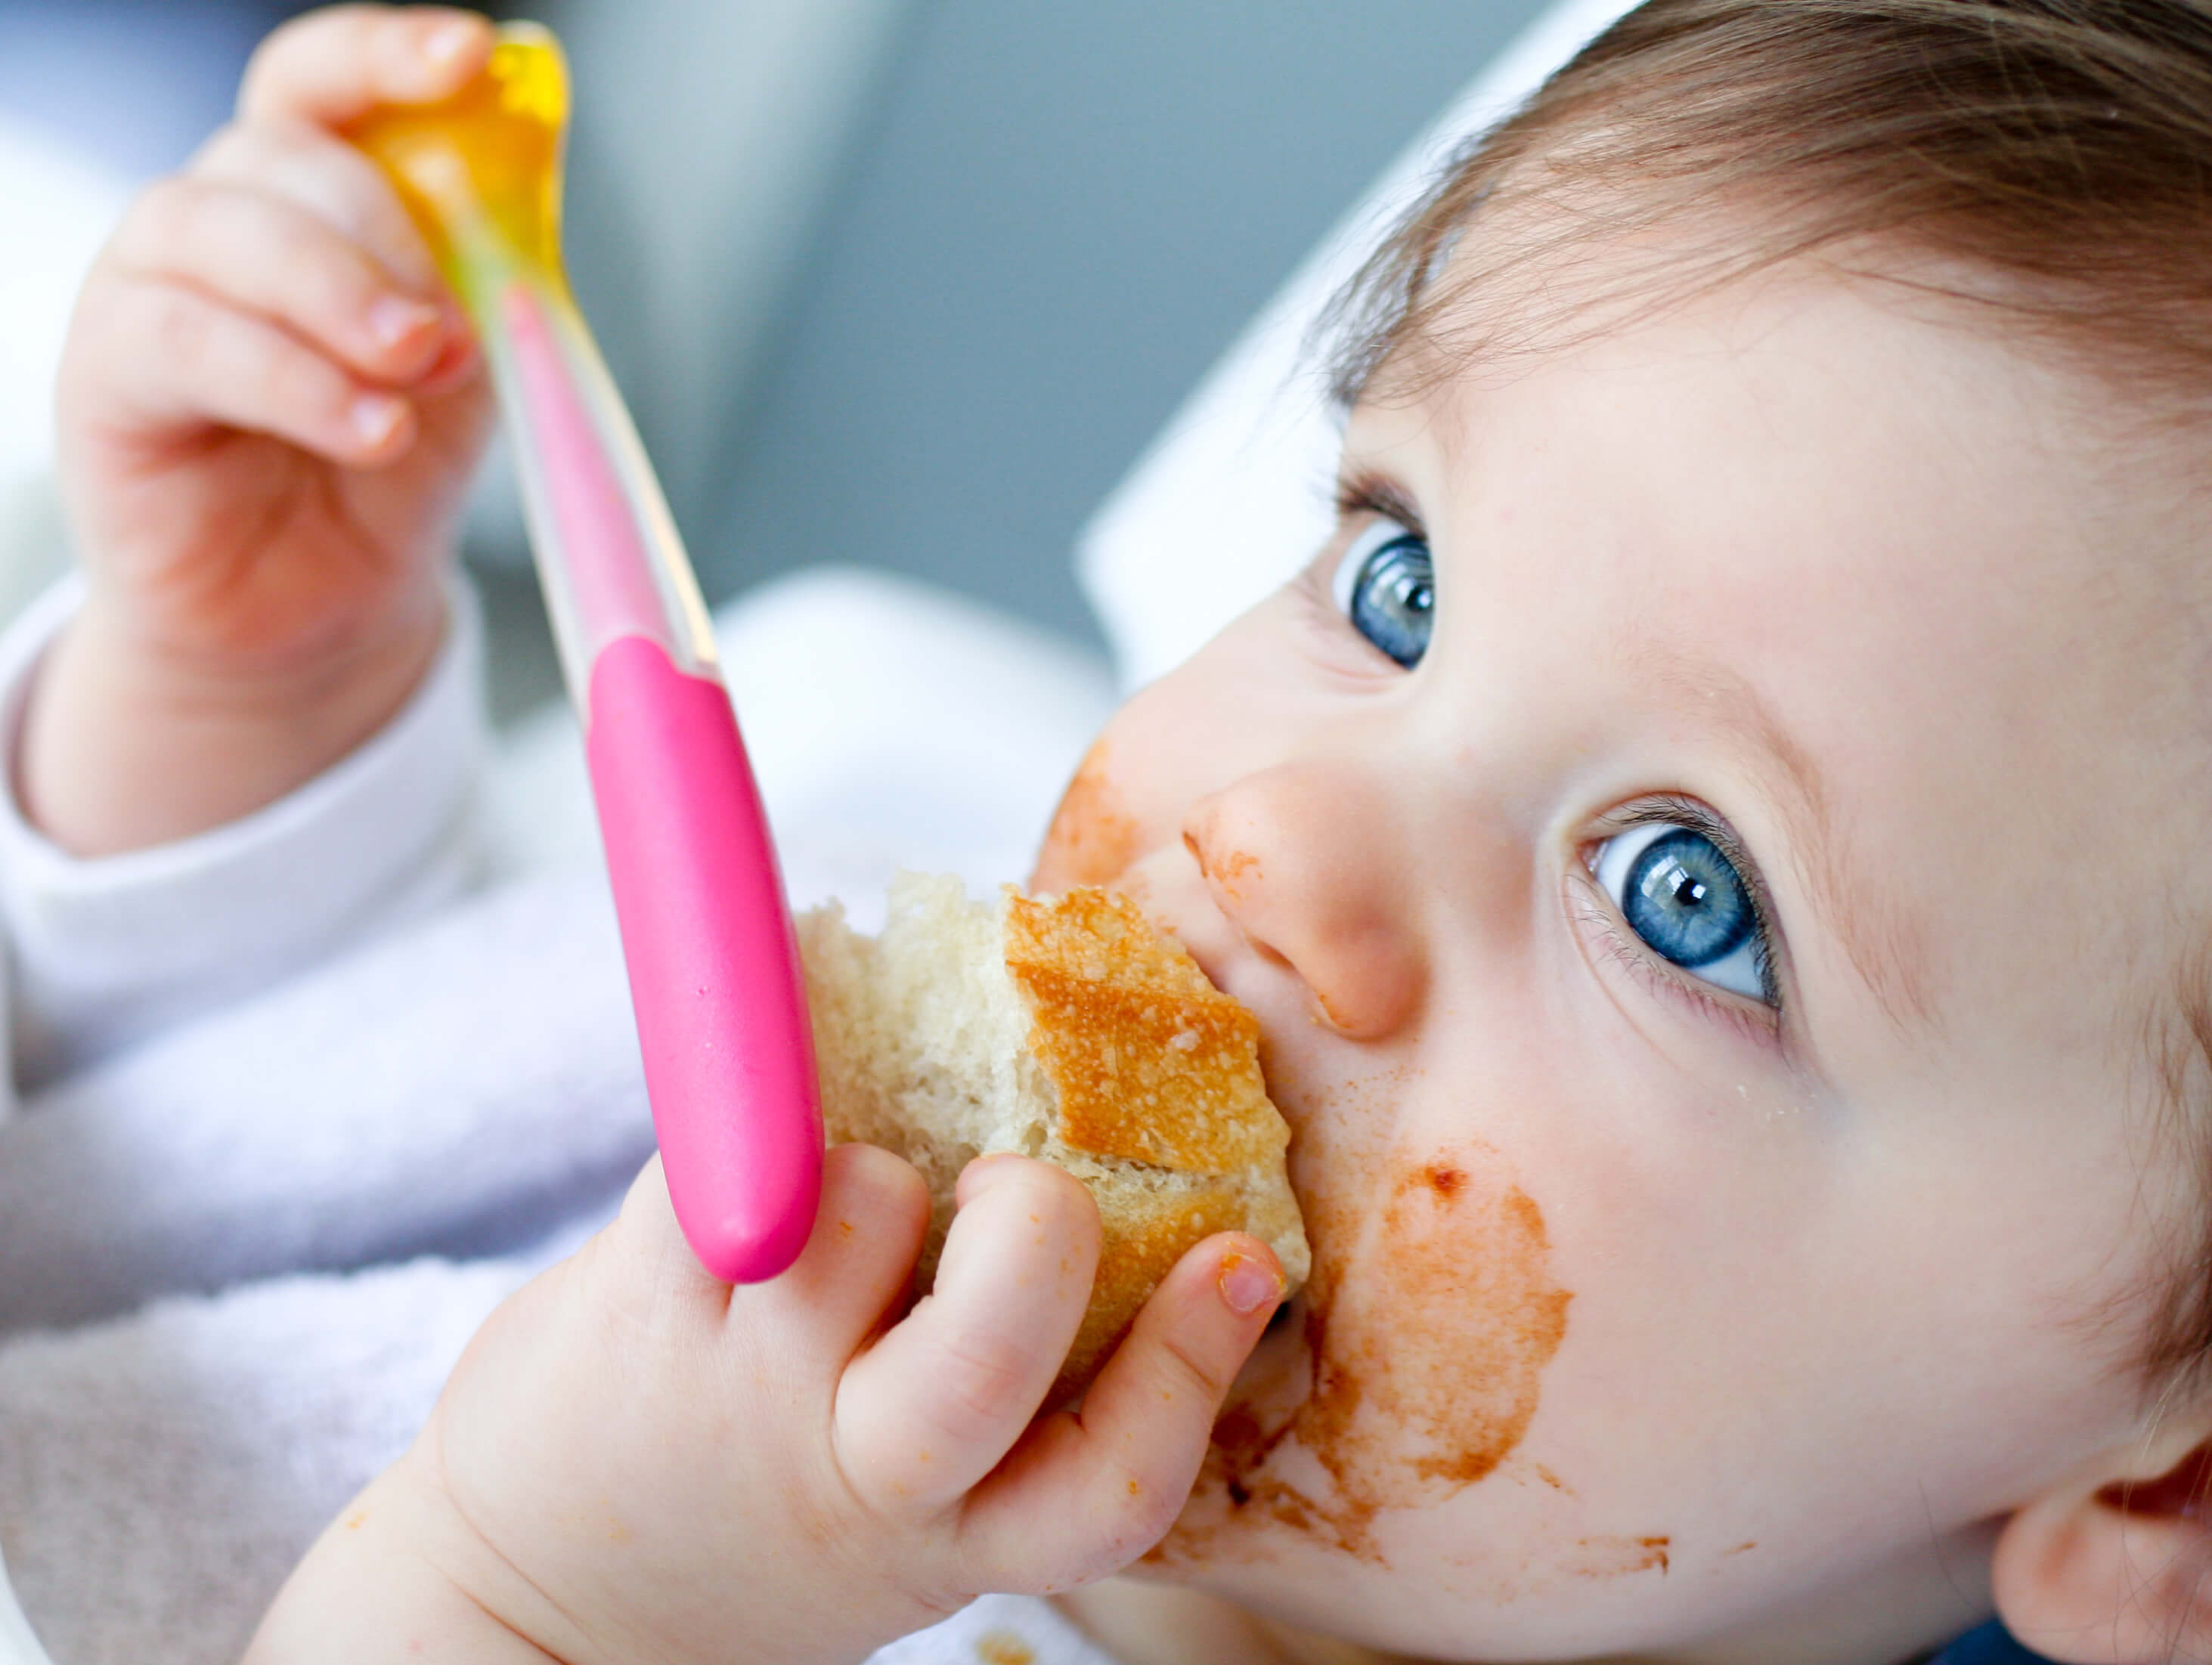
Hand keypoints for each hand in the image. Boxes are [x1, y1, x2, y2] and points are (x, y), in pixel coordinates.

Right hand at [27, 5, 497, 853]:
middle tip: (450, 328)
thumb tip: (530, 140)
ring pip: (214, 231)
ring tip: (415, 372)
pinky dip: (289, 378)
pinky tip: (369, 427)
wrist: (326, 604)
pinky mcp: (106, 379)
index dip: (385, 54)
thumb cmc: (389, 464)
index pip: (321, 79)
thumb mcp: (470, 356)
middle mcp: (216, 219)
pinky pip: (183, 343)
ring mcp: (147, 289)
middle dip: (383, 232)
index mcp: (307, 194)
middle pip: (277, 154)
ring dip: (332, 297)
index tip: (470, 58)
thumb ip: (491, 261)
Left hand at [249, 1146, 1285, 1664]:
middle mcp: (854, 1478)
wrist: (533, 1597)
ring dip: (871, 1171)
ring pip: (857, 1210)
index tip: (1243, 1257)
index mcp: (947, 1537)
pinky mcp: (640, 1302)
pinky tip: (751, 1157)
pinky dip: (761, 1122)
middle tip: (1015, 1187)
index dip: (1191, 1366)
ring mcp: (737, 1392)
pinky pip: (734, 1155)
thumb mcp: (888, 1510)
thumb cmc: (753, 1516)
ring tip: (837, 1208)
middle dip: (1032, 1228)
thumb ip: (980, 1393)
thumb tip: (1078, 1187)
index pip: (1110, 1483)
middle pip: (987, 1353)